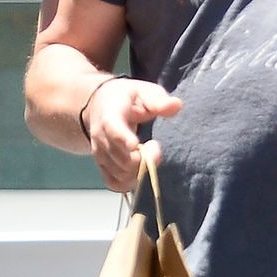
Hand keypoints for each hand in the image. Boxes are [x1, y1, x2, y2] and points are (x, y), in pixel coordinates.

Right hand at [84, 77, 181, 193]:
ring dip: (141, 171)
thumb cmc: (128, 99)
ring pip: (121, 175)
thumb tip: (176, 105)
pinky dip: (131, 183)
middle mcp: (100, 138)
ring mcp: (100, 154)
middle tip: (155, 146)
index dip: (123, 139)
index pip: (113, 130)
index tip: (136, 145)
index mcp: (109, 116)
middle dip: (144, 160)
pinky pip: (115, 184)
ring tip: (149, 154)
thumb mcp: (143, 91)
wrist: (100, 106)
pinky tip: (141, 172)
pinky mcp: (103, 167)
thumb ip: (158, 100)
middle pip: (122, 159)